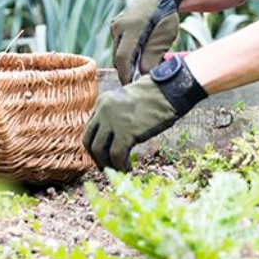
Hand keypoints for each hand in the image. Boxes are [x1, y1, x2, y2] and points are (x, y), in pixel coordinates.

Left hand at [84, 55, 208, 170]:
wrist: (169, 90)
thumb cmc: (155, 94)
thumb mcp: (127, 100)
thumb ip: (117, 114)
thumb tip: (114, 136)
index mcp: (102, 101)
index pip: (90, 128)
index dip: (95, 144)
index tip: (104, 154)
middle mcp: (103, 111)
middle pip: (88, 140)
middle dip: (96, 157)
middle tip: (106, 166)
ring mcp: (113, 121)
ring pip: (99, 150)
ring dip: (108, 164)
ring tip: (119, 169)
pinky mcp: (126, 132)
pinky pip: (116, 155)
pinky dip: (120, 165)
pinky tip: (128, 168)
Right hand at [109, 0, 186, 83]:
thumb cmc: (165, 16)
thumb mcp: (164, 37)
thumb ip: (153, 56)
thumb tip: (143, 74)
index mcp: (131, 28)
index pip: (123, 58)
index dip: (126, 75)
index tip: (131, 86)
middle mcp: (119, 26)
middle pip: (118, 57)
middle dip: (126, 71)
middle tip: (136, 82)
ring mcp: (115, 25)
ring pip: (117, 51)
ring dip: (127, 62)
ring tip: (139, 69)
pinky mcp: (116, 25)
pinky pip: (118, 44)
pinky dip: (126, 52)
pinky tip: (138, 55)